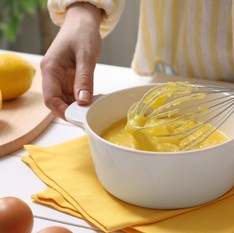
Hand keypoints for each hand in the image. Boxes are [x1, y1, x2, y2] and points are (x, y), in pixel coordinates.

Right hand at [40, 2, 102, 118]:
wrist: (83, 22)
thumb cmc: (82, 34)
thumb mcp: (86, 56)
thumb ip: (84, 79)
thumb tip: (83, 101)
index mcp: (51, 69)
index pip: (50, 98)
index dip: (62, 110)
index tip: (77, 118)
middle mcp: (52, 75)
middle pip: (57, 101)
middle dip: (71, 111)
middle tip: (89, 116)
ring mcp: (60, 77)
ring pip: (65, 99)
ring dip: (78, 106)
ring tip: (93, 109)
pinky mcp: (69, 78)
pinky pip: (73, 94)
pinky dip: (82, 100)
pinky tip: (93, 101)